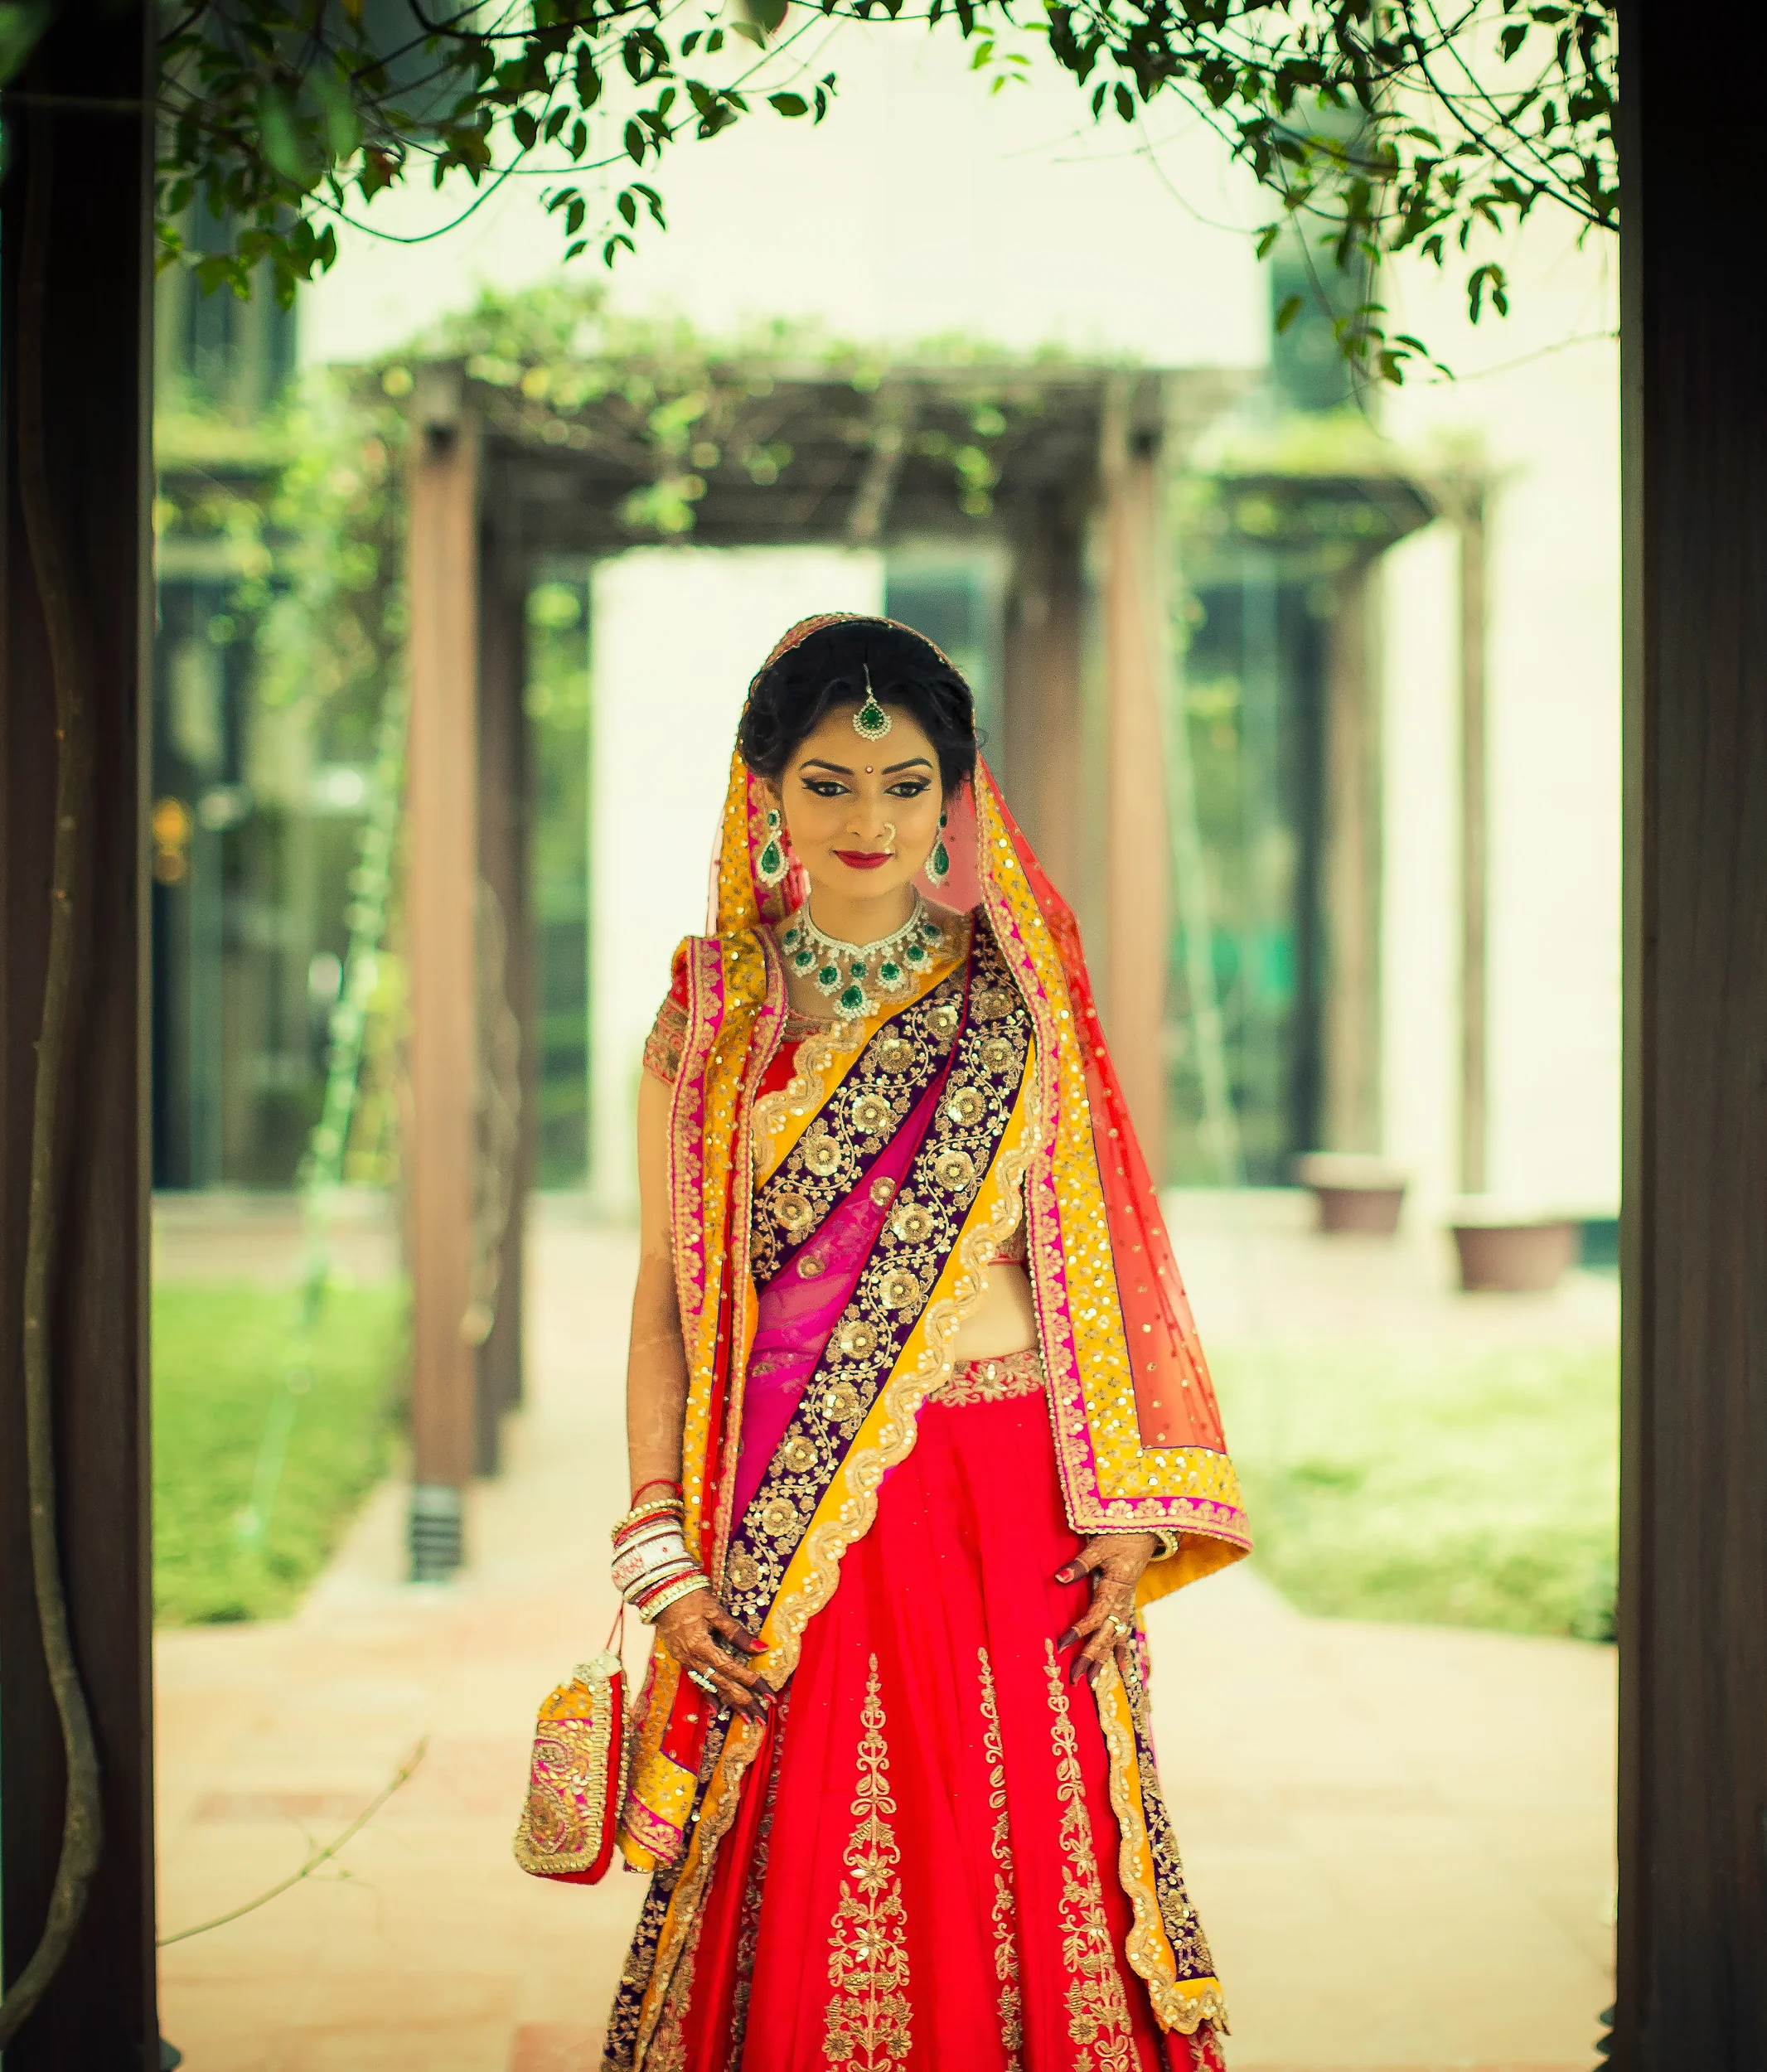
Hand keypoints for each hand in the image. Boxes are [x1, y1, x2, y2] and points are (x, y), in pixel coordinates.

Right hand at [653, 1586, 772, 1722]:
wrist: (662, 1591)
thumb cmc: (690, 1596)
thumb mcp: (714, 1611)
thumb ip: (736, 1632)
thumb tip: (760, 1648)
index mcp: (701, 1646)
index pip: (732, 1669)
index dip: (751, 1682)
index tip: (769, 1695)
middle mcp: (692, 1659)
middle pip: (722, 1685)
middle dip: (743, 1702)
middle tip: (761, 1719)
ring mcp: (686, 1661)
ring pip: (711, 1687)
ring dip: (729, 1703)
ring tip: (746, 1718)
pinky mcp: (682, 1659)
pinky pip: (698, 1681)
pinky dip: (709, 1695)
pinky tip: (717, 1708)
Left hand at [1054, 1532, 1155, 1685]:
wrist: (1143, 1532)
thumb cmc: (1119, 1536)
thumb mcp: (1099, 1546)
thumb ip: (1081, 1563)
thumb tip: (1060, 1577)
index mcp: (1115, 1588)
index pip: (1095, 1616)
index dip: (1079, 1631)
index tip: (1061, 1645)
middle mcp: (1123, 1602)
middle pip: (1106, 1635)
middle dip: (1091, 1658)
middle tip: (1075, 1679)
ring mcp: (1127, 1605)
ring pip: (1115, 1638)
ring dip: (1104, 1660)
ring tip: (1092, 1682)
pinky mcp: (1127, 1604)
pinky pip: (1126, 1632)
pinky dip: (1123, 1650)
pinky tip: (1122, 1669)